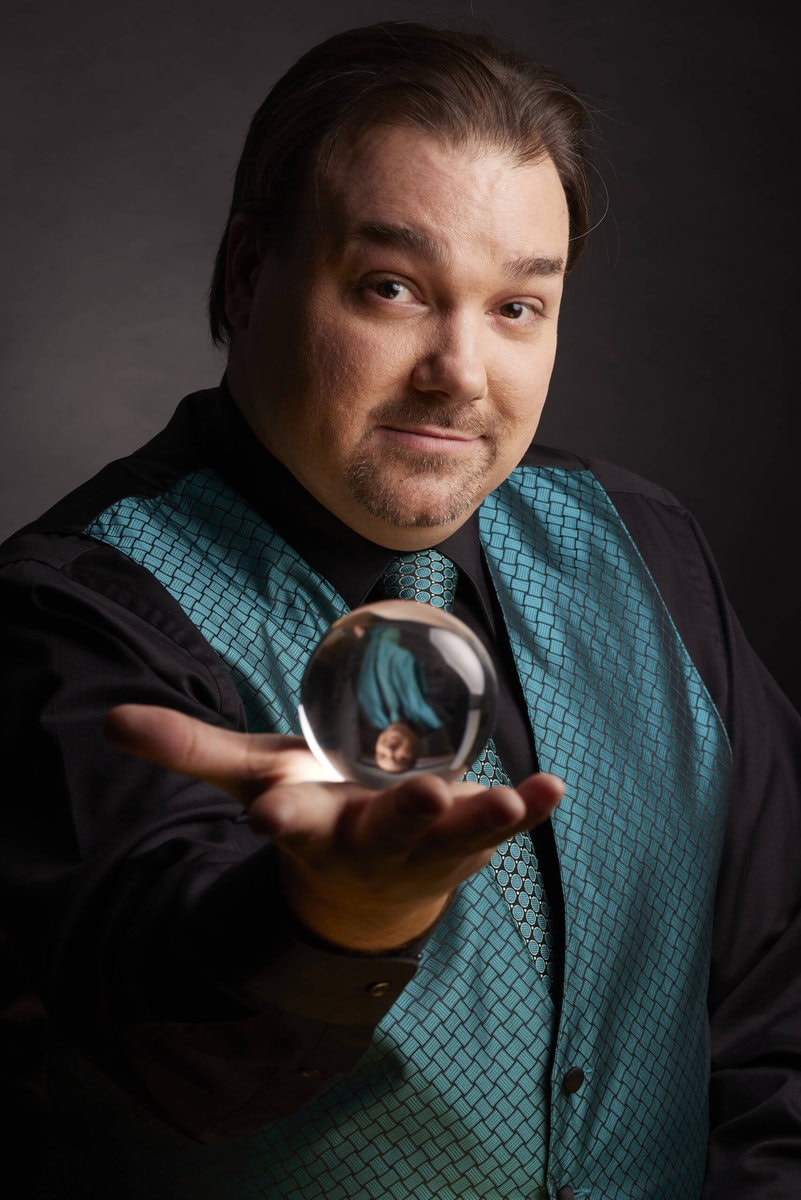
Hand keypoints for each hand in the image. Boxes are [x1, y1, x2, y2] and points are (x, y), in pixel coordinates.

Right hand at [105, 705, 563, 951]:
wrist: (364, 888)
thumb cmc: (310, 814)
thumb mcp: (252, 777)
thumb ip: (189, 748)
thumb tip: (110, 723)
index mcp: (311, 826)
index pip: (289, 824)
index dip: (279, 817)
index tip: (265, 817)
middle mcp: (366, 842)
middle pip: (381, 833)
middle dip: (399, 819)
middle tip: (424, 801)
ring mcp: (422, 849)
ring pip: (452, 840)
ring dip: (480, 821)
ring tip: (506, 801)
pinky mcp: (464, 844)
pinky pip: (500, 830)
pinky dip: (526, 812)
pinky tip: (551, 789)